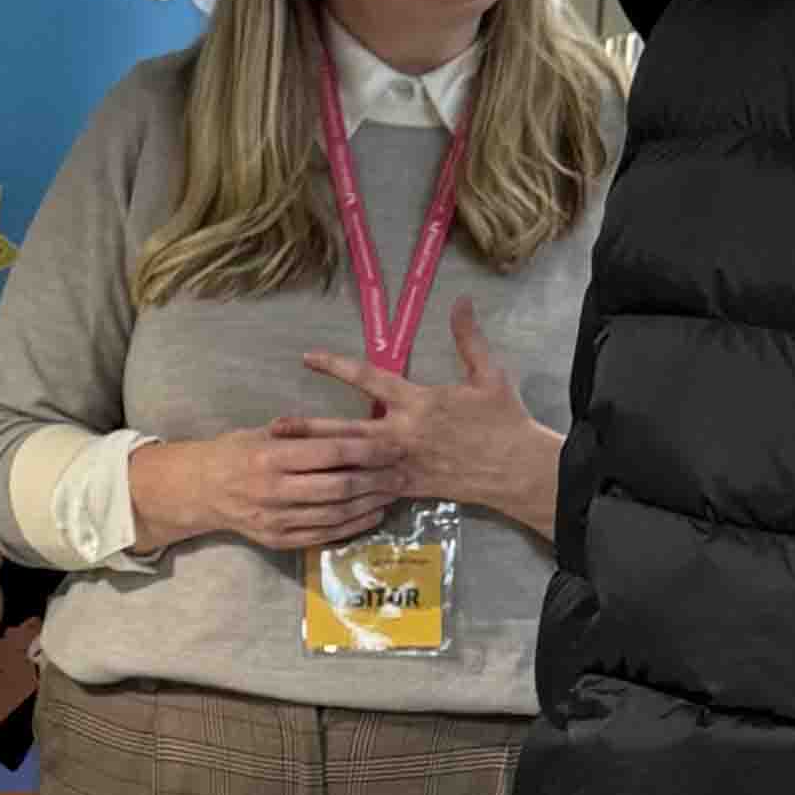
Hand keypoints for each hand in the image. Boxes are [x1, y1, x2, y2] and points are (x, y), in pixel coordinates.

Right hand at [130, 424, 405, 556]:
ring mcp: (277, 520)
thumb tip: (350, 427)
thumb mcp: (261, 432)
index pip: (331, 453)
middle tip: (402, 471)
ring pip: (337, 514)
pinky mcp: (280, 540)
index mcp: (271, 457)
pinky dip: (354, 526)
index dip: (368, 449)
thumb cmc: (234, 452)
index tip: (393, 445)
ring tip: (393, 491)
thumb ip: (301, 433)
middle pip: (340, 487)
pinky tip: (373, 514)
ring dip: (371, 504)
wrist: (199, 490)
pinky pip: (325, 534)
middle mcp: (275, 491)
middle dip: (378, 479)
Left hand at [277, 302, 562, 538]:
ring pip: (352, 465)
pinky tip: (319, 493)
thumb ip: (469, 338)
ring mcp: (403, 465)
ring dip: (317, 462)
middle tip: (276, 426)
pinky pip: (371, 491)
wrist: (518, 469)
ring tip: (285, 460)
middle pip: (347, 431)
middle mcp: (404, 435)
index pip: (370, 379)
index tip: (309, 357)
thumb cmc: (504, 420)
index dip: (337, 366)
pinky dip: (345, 491)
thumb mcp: (490, 374)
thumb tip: (461, 301)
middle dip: (310, 429)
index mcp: (419, 403)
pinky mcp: (408, 488)